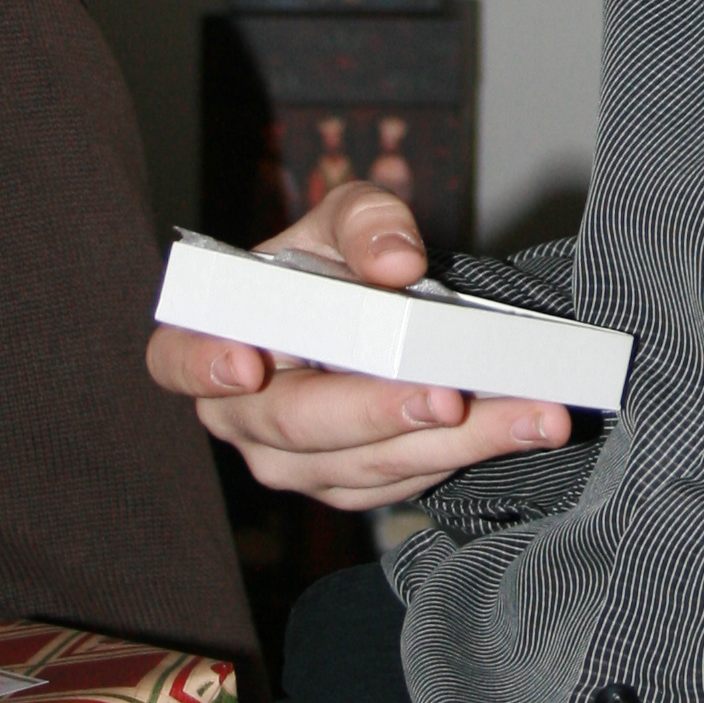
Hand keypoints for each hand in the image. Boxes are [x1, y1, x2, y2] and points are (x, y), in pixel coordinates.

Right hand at [144, 182, 570, 509]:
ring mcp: (294, 461)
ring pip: (359, 467)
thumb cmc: (337, 261)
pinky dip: (466, 457)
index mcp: (215, 337)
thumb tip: (396, 263)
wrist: (374, 310)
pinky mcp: (348, 486)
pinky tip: (521, 429)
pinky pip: (400, 485)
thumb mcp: (348, 217)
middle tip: (448, 395)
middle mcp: (242, 413)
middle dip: (377, 412)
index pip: (176, 358)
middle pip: (294, 426)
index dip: (202, 365)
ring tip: (528, 414)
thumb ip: (368, 221)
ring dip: (451, 444)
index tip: (249, 364)